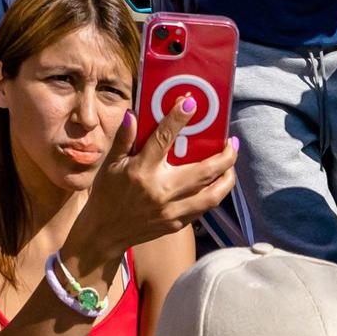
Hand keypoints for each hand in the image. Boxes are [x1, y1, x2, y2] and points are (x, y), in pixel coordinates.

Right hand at [66, 101, 238, 264]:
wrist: (104, 233)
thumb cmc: (106, 194)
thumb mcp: (110, 164)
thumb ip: (124, 138)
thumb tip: (133, 113)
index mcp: (141, 170)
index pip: (163, 139)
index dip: (178, 119)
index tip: (191, 102)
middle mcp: (160, 190)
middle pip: (203, 171)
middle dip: (225, 156)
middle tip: (232, 142)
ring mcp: (171, 210)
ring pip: (212, 195)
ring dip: (227, 178)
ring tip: (230, 164)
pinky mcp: (176, 224)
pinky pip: (203, 208)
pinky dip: (214, 194)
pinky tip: (216, 184)